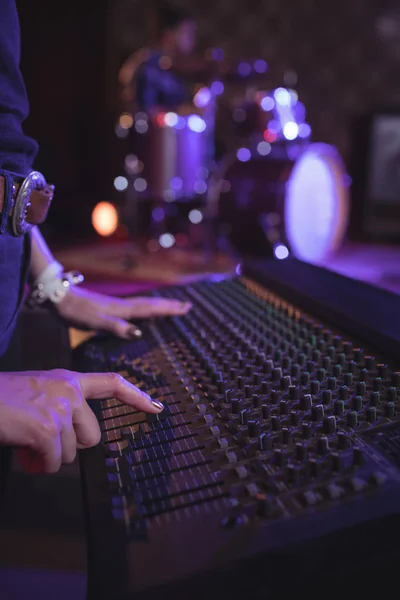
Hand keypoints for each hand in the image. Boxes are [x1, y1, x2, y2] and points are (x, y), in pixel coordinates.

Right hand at [0, 369, 163, 473]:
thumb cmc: (3, 399)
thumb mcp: (38, 392)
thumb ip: (62, 407)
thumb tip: (75, 439)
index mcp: (68, 380)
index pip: (112, 383)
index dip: (137, 396)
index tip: (157, 407)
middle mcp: (69, 391)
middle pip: (93, 436)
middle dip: (71, 446)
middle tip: (43, 440)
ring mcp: (60, 409)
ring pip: (72, 453)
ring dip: (49, 456)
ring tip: (26, 440)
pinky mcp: (47, 429)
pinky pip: (54, 463)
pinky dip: (38, 465)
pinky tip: (23, 450)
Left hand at [56, 286, 191, 338]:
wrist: (58, 298)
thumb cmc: (76, 312)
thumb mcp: (95, 322)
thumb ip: (116, 327)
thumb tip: (139, 332)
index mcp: (122, 310)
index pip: (151, 308)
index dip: (169, 309)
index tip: (186, 307)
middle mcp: (122, 306)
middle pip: (150, 304)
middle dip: (169, 306)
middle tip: (187, 306)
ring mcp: (115, 306)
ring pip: (143, 305)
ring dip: (159, 306)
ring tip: (172, 308)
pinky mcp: (108, 308)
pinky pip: (133, 308)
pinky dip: (145, 309)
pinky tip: (142, 314)